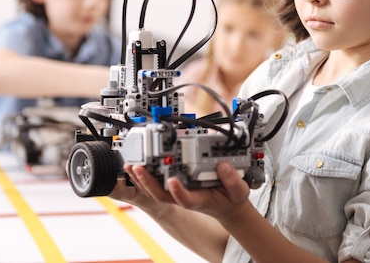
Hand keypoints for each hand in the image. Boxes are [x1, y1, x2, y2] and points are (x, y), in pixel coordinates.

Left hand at [124, 161, 251, 222]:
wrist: (227, 205)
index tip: (173, 180)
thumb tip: (223, 165)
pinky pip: (156, 182)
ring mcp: (177, 191)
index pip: (185, 199)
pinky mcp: (174, 184)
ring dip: (141, 179)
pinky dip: (144, 175)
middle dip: (148, 182)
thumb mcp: (239, 191)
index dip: (178, 191)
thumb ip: (233, 180)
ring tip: (131, 165)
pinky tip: (136, 164)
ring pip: (154, 190)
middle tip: (138, 168)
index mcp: (199, 199)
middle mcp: (184, 196)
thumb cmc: (230, 198)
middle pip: (161, 194)